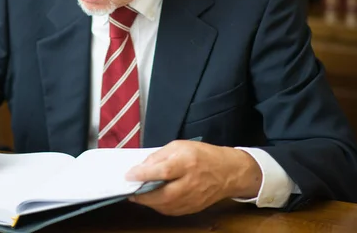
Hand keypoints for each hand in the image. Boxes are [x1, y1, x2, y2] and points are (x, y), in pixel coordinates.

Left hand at [125, 141, 261, 215]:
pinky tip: (153, 199)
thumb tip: (142, 167)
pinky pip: (170, 211)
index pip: (163, 171)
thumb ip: (160, 155)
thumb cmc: (203, 155)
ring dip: (148, 202)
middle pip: (162, 194)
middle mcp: (190, 183)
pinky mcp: (192, 208)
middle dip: (142, 194)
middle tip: (129, 190)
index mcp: (187, 163)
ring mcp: (192, 199)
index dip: (144, 174)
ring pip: (164, 206)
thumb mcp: (180, 146)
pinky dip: (158, 206)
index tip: (129, 175)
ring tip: (138, 194)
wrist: (228, 172)